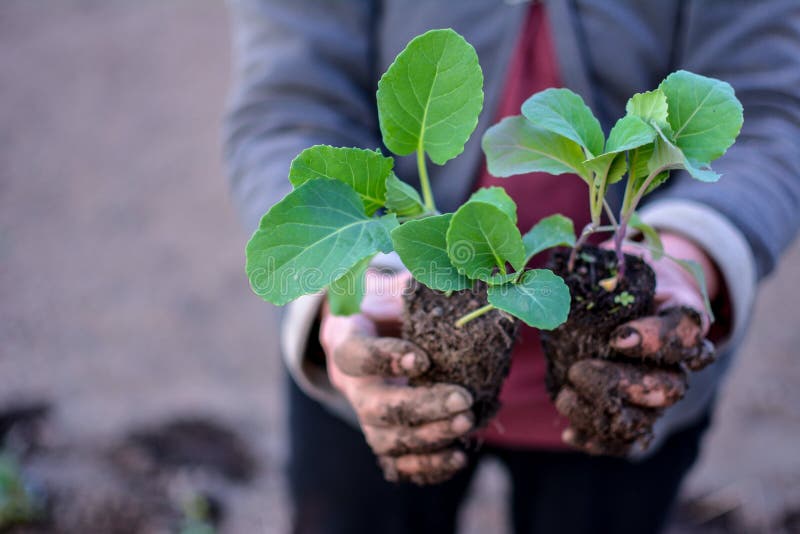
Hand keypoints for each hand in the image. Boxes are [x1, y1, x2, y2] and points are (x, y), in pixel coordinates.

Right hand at [320, 270, 473, 483]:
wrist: (376, 330)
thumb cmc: (389, 304)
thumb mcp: (394, 287)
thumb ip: (409, 289)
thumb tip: (445, 287)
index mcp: (347, 340)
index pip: (356, 355)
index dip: (385, 360)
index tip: (422, 358)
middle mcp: (351, 384)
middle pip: (375, 407)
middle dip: (421, 407)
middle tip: (462, 400)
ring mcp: (366, 415)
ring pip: (386, 440)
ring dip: (427, 437)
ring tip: (466, 423)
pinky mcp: (385, 437)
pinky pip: (398, 464)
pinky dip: (426, 467)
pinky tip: (458, 456)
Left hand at [556, 233, 718, 454]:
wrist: (631, 299)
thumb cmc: (620, 277)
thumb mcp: (613, 263)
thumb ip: (591, 269)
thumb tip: (540, 277)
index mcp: (680, 315)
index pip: (686, 333)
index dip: (656, 341)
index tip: (618, 338)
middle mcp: (679, 362)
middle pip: (669, 388)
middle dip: (620, 385)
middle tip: (579, 370)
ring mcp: (659, 393)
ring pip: (647, 420)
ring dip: (602, 414)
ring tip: (564, 395)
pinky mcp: (638, 413)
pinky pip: (628, 441)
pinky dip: (599, 441)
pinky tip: (571, 433)